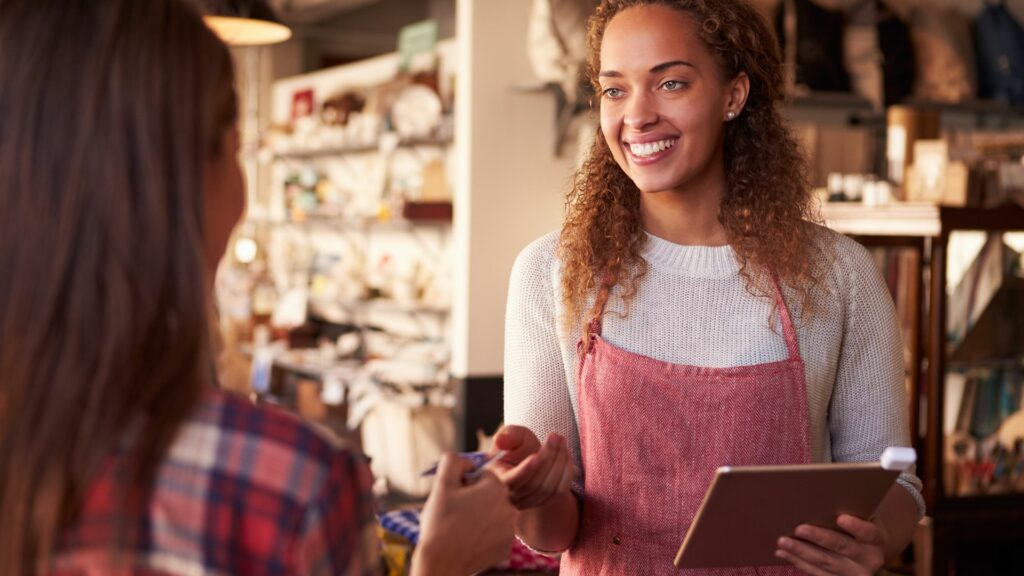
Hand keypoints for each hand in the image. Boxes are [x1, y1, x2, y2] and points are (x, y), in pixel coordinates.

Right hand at [414, 453, 515, 575]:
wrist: (440, 563)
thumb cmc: (440, 522)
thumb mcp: (442, 484)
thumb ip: (453, 461)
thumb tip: (467, 460)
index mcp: (497, 488)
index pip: (482, 475)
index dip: (465, 484)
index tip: (455, 496)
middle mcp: (510, 507)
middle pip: (489, 494)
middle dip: (474, 499)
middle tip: (455, 512)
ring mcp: (509, 530)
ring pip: (492, 513)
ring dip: (479, 516)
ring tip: (460, 527)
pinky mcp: (505, 548)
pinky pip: (494, 533)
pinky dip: (482, 535)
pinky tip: (468, 540)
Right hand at [492, 425, 573, 509]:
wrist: (529, 457)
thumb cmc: (517, 445)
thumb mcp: (512, 436)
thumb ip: (507, 436)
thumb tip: (499, 440)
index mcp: (498, 479)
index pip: (511, 481)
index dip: (525, 470)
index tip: (536, 455)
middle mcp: (512, 496)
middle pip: (534, 484)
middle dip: (548, 457)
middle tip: (555, 436)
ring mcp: (529, 502)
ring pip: (549, 488)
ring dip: (560, 462)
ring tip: (561, 441)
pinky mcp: (544, 502)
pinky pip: (560, 491)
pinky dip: (567, 472)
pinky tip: (566, 454)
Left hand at [775, 514, 887, 575]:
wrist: (867, 554)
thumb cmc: (858, 528)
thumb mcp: (862, 519)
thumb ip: (848, 510)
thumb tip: (820, 496)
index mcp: (876, 541)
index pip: (868, 533)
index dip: (855, 526)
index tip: (840, 518)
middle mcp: (868, 560)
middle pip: (841, 547)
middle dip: (818, 537)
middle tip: (799, 529)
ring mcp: (853, 574)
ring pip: (825, 562)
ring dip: (801, 551)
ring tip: (783, 541)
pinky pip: (816, 573)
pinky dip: (798, 562)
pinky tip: (783, 553)